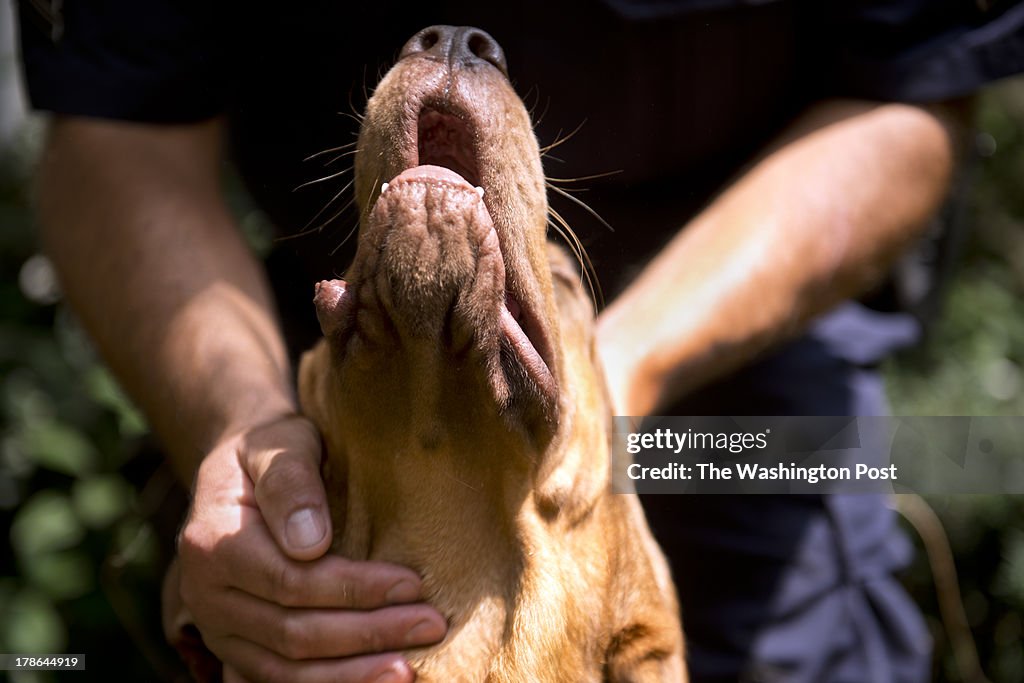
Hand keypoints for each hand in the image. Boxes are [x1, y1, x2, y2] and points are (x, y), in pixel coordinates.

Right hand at [175, 414, 447, 681]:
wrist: (243, 467)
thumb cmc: (273, 449)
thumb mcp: (279, 442)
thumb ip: (290, 482)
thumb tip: (311, 543)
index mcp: (213, 543)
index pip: (291, 582)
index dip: (353, 590)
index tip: (412, 584)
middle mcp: (206, 595)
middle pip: (293, 633)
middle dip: (367, 634)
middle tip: (430, 624)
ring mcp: (217, 628)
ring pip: (286, 670)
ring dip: (352, 674)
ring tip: (408, 669)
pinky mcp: (237, 648)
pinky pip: (281, 679)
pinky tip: (372, 678)